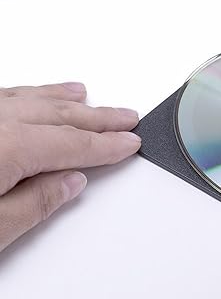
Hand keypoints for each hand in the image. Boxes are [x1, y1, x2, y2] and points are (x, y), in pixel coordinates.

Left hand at [0, 82, 140, 251]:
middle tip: (126, 119)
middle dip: (97, 118)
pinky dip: (27, 95)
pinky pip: (4, 96)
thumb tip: (70, 183)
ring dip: (62, 100)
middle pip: (58, 116)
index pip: (72, 144)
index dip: (106, 145)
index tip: (130, 143)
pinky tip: (36, 95)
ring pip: (30, 100)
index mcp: (8, 146)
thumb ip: (35, 203)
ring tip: (86, 97)